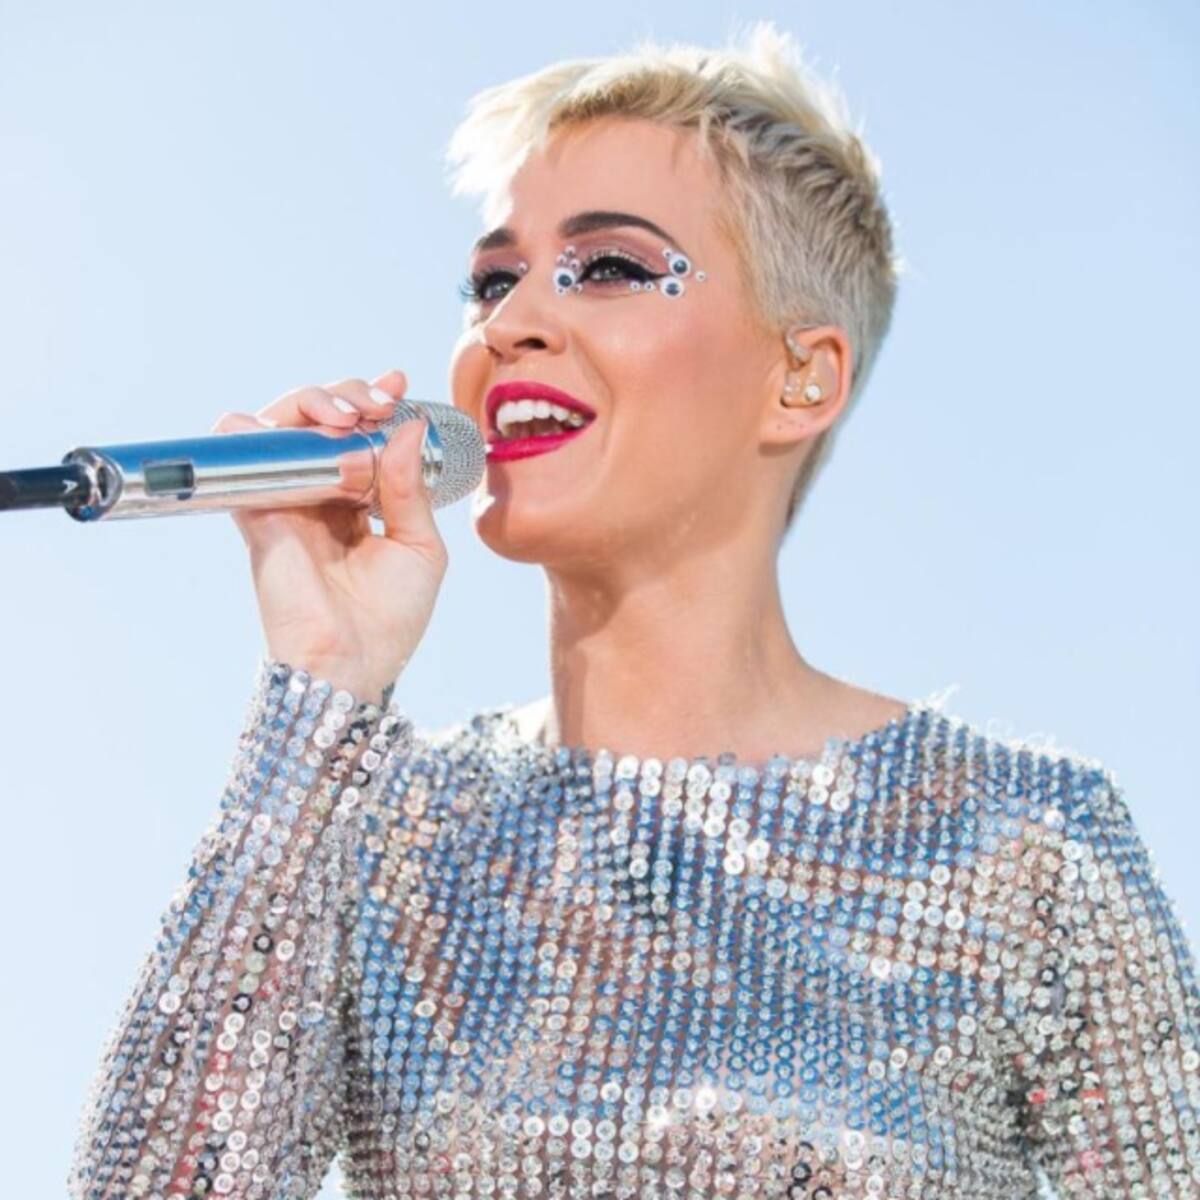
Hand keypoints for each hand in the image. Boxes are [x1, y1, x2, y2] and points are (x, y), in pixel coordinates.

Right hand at [210, 369, 446, 703]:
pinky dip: (251, 431)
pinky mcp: (258, 513)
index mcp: (361, 500)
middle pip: (319, 421)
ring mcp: (287, 500)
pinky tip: (289, 428)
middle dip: (346, 395)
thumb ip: (411, 488)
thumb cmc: (390, 617)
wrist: (351, 661)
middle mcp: (321, 494)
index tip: (397, 385)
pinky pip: (242, 459)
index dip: (373, 403)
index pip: (360, 436)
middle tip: (376, 401)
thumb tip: (409, 427)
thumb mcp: (420, 546)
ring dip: (310, 403)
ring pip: (280, 427)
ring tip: (347, 413)